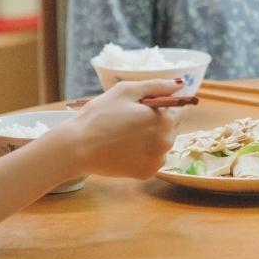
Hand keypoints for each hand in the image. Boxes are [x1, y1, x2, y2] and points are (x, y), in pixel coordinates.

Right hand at [58, 78, 183, 179]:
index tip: (144, 106)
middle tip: (130, 119)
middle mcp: (167, 143)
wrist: (77, 148)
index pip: (178, 109)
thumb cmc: (100, 115)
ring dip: (151, 138)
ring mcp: (157, 161)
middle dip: (156, 121)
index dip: (162, 105)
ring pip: (162, 144)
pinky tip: (125, 148)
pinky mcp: (146, 173)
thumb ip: (157, 86)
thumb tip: (180, 84)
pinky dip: (144, 153)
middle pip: (170, 127)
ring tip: (125, 134)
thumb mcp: (127, 91)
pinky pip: (153, 159)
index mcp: (164, 120)